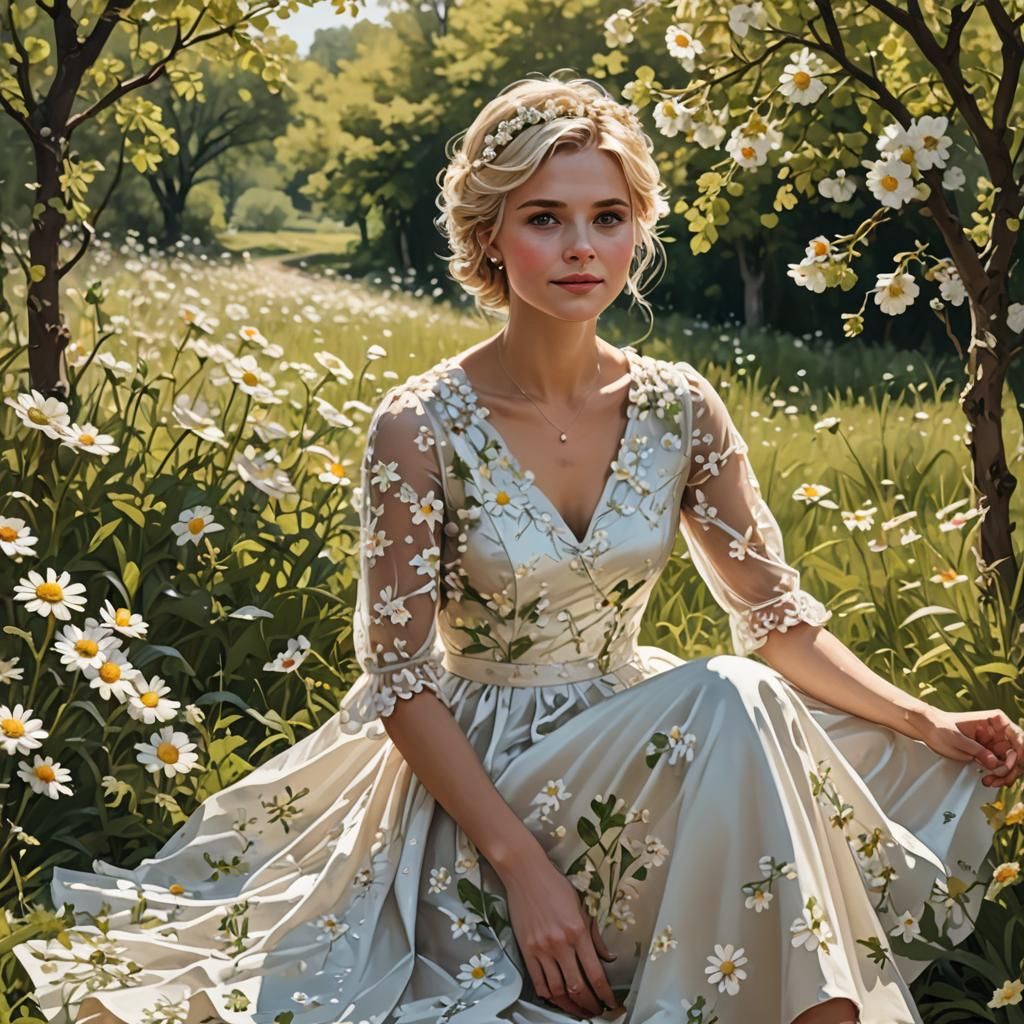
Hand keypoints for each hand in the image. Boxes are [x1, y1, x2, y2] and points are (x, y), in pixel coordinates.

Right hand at [501, 858, 621, 1019]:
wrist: (525, 873)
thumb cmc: (555, 885)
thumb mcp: (582, 905)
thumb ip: (595, 935)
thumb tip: (608, 958)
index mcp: (578, 931)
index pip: (595, 973)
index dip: (605, 994)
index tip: (611, 1003)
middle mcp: (560, 943)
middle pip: (577, 987)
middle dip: (590, 1005)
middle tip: (597, 1011)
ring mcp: (541, 948)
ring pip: (558, 990)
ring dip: (571, 1006)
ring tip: (579, 1011)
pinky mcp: (526, 950)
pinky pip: (538, 981)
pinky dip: (549, 995)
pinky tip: (557, 998)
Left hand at [911, 707, 1023, 786]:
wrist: (929, 731)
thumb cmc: (940, 727)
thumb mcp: (957, 739)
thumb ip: (977, 750)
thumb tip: (995, 762)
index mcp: (994, 721)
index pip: (1017, 734)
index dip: (1020, 749)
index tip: (1014, 761)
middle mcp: (999, 733)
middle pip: (1017, 753)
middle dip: (1011, 768)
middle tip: (998, 775)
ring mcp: (995, 745)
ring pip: (1012, 764)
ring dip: (1004, 775)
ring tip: (990, 780)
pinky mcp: (989, 755)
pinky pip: (1001, 768)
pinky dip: (998, 776)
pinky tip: (988, 779)